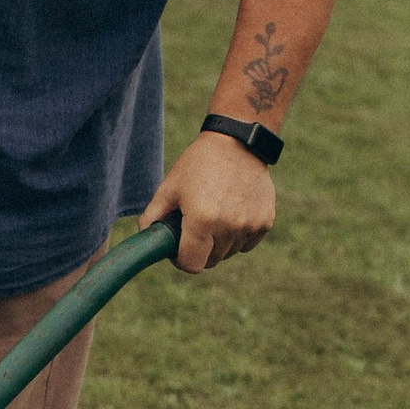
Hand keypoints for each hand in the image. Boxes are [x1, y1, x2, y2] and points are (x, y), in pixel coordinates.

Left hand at [140, 133, 276, 275]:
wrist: (237, 143)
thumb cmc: (198, 164)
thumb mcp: (170, 187)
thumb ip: (153, 216)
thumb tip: (144, 236)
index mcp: (202, 220)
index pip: (192, 265)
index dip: (181, 260)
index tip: (178, 249)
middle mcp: (229, 227)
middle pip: (211, 260)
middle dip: (200, 250)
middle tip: (195, 227)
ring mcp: (250, 225)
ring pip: (229, 253)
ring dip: (219, 243)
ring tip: (215, 213)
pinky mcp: (265, 221)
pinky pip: (247, 243)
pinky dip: (238, 236)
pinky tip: (233, 212)